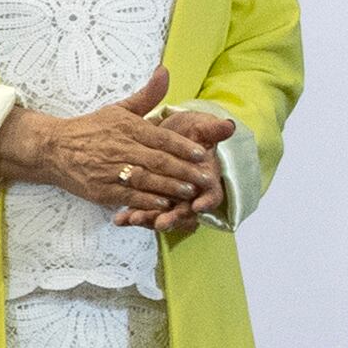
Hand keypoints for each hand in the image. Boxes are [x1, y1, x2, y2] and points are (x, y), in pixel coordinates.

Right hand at [0, 69, 222, 218]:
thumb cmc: (90, 129)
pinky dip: (147, 201)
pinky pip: (129, 196)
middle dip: (184, 170)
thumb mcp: (118, 108)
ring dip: (170, 187)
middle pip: (158, 161)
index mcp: (126, 127)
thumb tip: (165, 71)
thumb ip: (147, 95)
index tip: (202, 154)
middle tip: (204, 177)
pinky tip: (163, 203)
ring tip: (189, 191)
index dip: (183, 147)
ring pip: (146, 180)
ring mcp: (110, 170)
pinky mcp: (101, 190)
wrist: (53, 148)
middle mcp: (119, 148)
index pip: (161, 138)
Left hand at [120, 105, 241, 234]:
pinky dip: (130, 216)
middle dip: (172, 218)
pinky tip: (118, 219)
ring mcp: (169, 198)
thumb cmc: (187, 130)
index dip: (207, 201)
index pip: (211, 195)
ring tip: (133, 219)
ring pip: (161, 214)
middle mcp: (188, 193)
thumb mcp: (198, 127)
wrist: (165, 130)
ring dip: (148, 219)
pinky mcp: (151, 199)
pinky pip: (142, 211)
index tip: (198, 206)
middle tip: (161, 223)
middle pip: (184, 211)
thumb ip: (211, 130)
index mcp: (205, 179)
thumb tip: (229, 125)